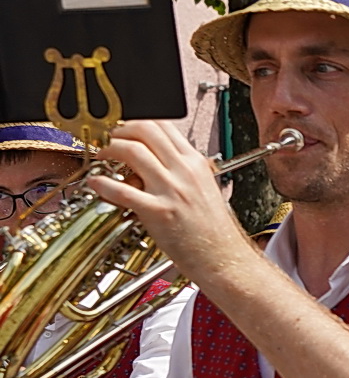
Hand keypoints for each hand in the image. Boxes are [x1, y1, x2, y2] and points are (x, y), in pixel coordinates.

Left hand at [85, 121, 252, 284]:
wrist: (223, 257)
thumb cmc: (212, 230)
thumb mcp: (203, 188)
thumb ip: (181, 169)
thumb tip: (155, 157)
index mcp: (195, 163)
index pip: (163, 124)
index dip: (137, 120)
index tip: (124, 127)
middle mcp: (184, 172)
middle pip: (145, 129)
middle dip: (120, 129)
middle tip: (110, 138)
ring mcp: (171, 190)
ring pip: (132, 151)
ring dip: (109, 149)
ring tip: (102, 157)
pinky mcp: (159, 212)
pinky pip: (123, 191)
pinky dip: (103, 184)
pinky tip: (97, 183)